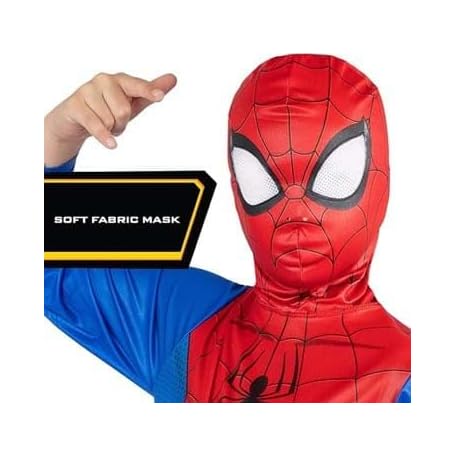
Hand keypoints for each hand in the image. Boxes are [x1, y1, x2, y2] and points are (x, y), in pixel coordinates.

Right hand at [44, 72, 176, 165]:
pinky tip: (111, 144)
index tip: (159, 96)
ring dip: (110, 129)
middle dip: (121, 123)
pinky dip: (105, 137)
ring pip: (110, 120)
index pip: (137, 86)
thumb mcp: (131, 103)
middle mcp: (104, 80)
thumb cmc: (106, 108)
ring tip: (102, 123)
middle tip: (114, 122)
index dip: (148, 92)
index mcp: (120, 79)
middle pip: (124, 111)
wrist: (74, 118)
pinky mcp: (75, 105)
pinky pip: (96, 125)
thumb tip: (173, 78)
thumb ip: (150, 92)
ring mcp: (87, 90)